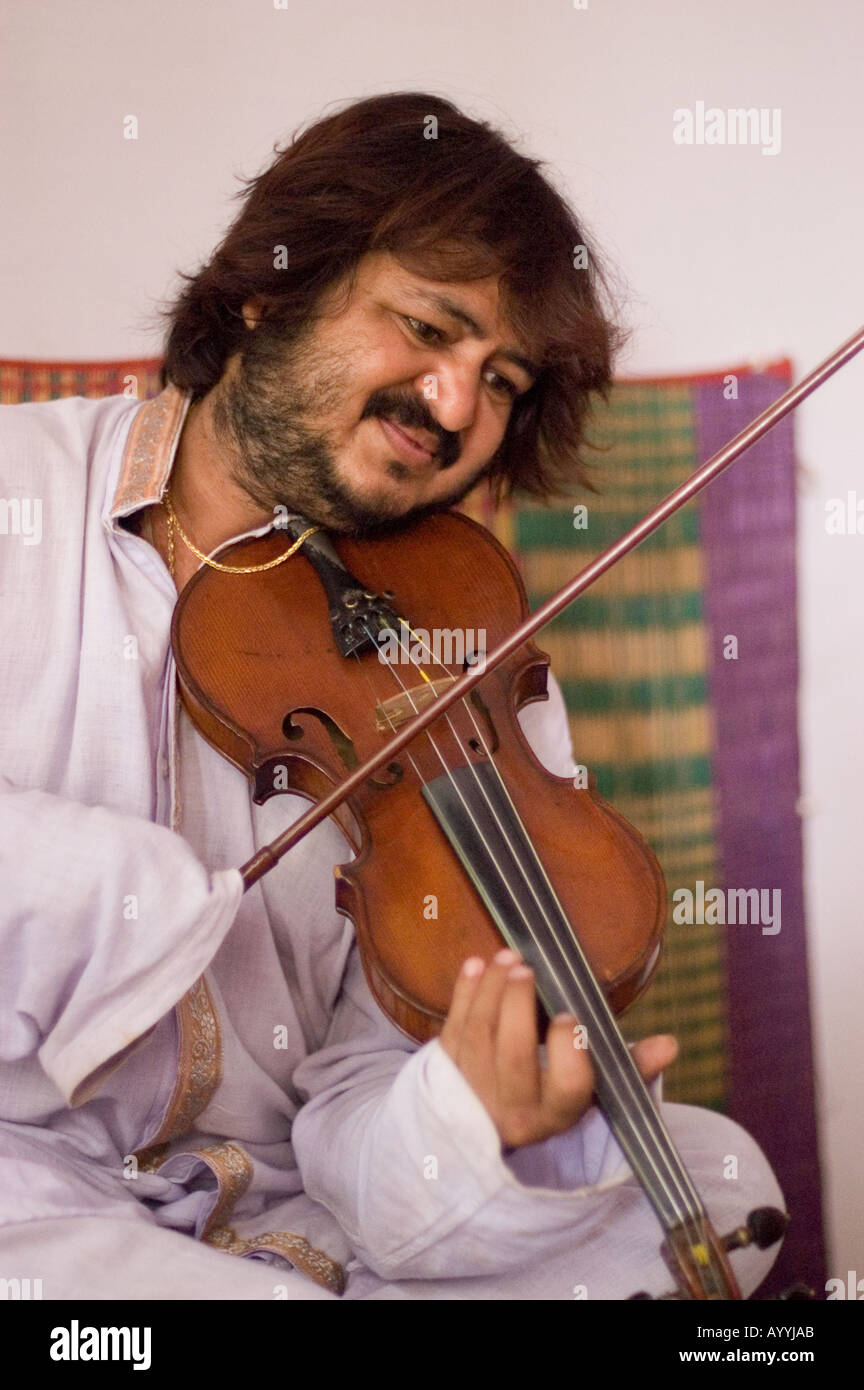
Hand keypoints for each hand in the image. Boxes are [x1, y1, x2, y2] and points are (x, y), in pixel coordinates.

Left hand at [439, 948, 677, 1149]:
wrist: (488, 1121)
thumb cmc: (552, 1091)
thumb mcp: (593, 1085)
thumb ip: (630, 1065)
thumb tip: (670, 1045)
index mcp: (556, 1114)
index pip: (569, 1087)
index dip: (569, 1048)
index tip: (570, 1014)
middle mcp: (513, 1111)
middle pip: (512, 1056)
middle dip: (517, 1006)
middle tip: (526, 968)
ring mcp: (473, 1094)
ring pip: (478, 1037)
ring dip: (489, 991)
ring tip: (507, 958)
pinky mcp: (445, 1075)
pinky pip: (451, 1030)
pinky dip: (462, 995)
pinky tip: (475, 966)